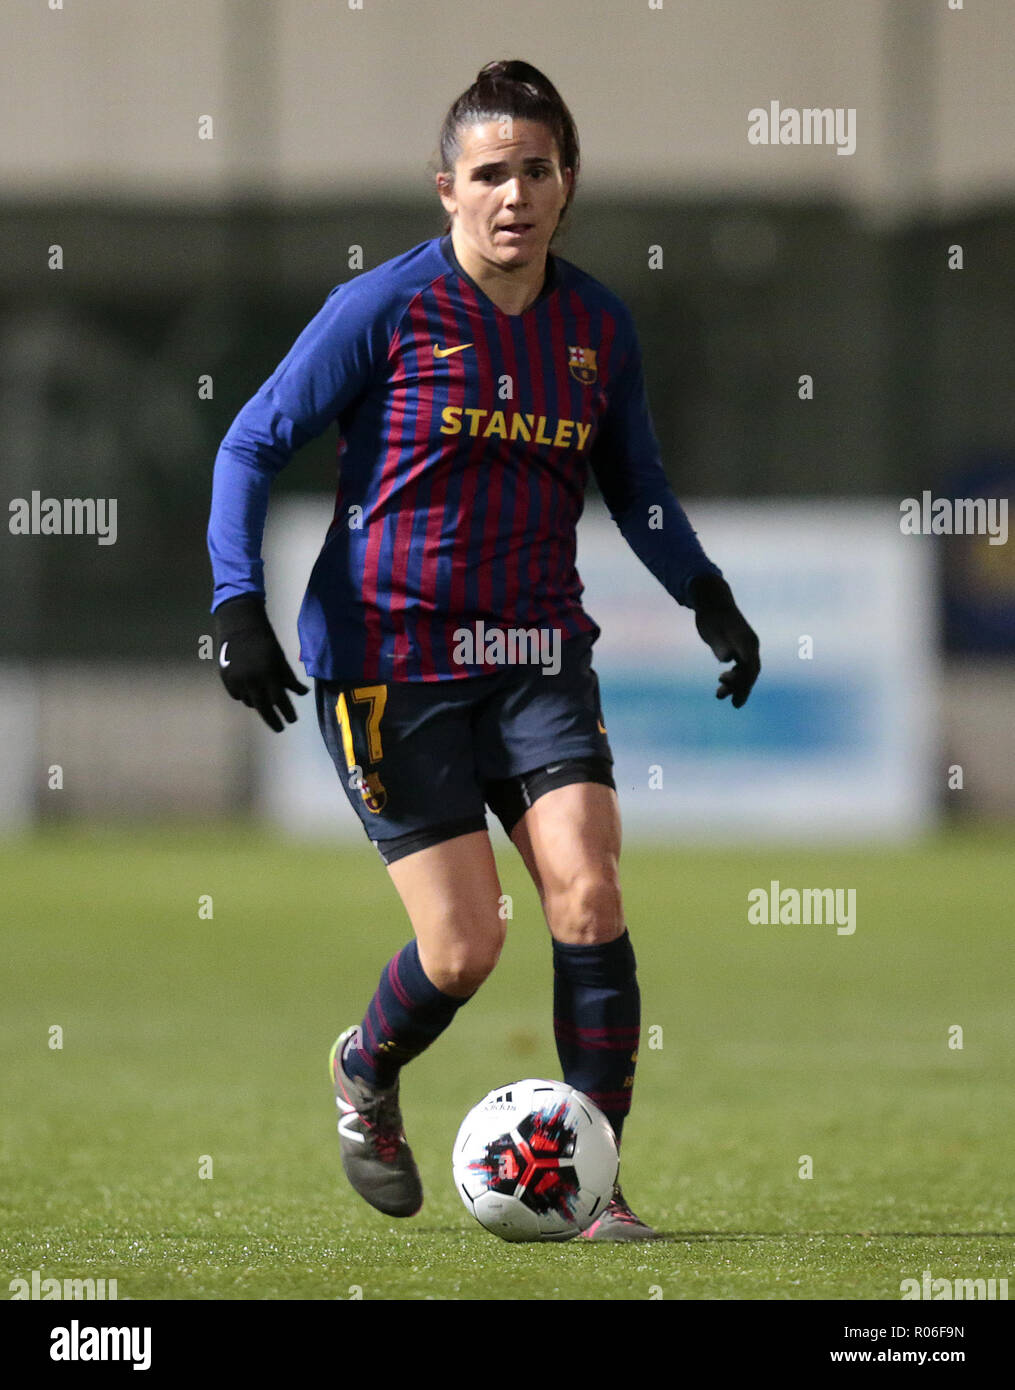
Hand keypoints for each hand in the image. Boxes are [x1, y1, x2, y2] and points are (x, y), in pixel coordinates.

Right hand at [213, 594, 308, 731]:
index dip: (287, 712)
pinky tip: (251, 693)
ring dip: (259, 705)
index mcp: (268, 674)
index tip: (292, 721)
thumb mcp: (281, 659)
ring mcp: (237, 681)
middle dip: (273, 720)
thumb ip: (290, 679)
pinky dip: (245, 697)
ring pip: (250, 702)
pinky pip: (238, 696)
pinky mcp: (226, 680)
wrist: (240, 629)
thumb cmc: (266, 643)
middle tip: (280, 728)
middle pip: (263, 708)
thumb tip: (303, 693)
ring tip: (266, 704)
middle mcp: (252, 681)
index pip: (280, 701)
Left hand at [688, 574, 760, 708]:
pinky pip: (740, 667)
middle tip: (734, 704)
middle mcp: (749, 645)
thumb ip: (721, 646)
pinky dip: (733, 678)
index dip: (746, 683)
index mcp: (747, 642)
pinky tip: (722, 683)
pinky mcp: (738, 649)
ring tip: (719, 694)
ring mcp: (745, 648)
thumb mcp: (713, 630)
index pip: (751, 667)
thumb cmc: (712, 615)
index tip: (737, 695)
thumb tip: (727, 659)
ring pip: (745, 671)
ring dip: (735, 685)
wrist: (712, 602)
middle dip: (743, 689)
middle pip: (750, 672)